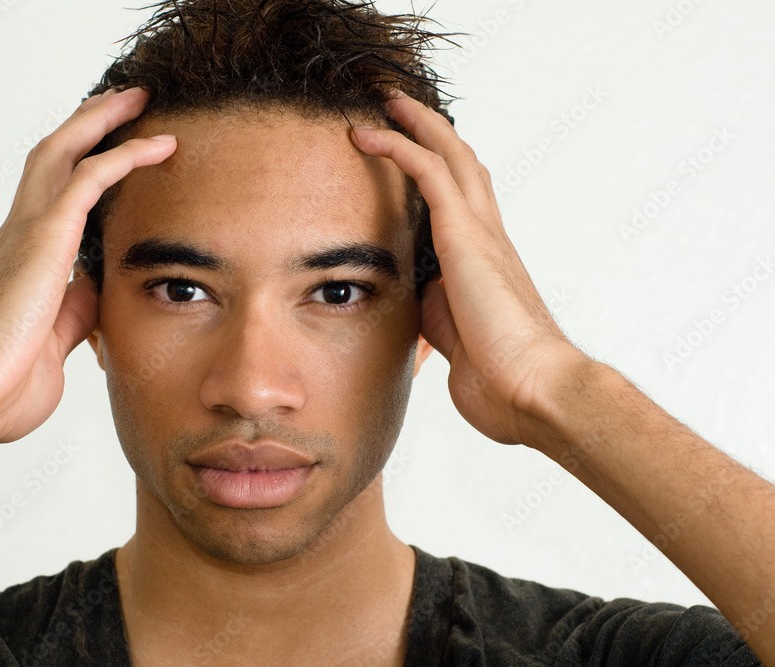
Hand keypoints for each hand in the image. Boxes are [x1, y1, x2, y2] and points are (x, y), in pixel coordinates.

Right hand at [0, 87, 176, 445]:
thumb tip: (96, 295)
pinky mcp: (44, 238)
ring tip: (139, 99)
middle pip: (53, 155)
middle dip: (89, 123)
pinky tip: (158, 145)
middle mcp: (21, 234)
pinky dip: (125, 155)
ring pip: (64, 150)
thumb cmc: (4, 386)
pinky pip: (90, 178)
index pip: (53, 193)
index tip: (115, 151)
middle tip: (126, 102)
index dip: (82, 165)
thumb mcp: (56, 341)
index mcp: (24, 259)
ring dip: (102, 119)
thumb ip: (76, 312)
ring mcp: (29, 231)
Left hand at [349, 92, 587, 444]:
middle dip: (429, 131)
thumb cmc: (499, 378)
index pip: (463, 199)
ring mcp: (480, 232)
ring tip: (385, 100)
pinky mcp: (466, 235)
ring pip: (450, 155)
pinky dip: (399, 147)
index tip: (409, 153)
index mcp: (484, 261)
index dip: (439, 170)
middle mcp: (487, 236)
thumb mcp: (452, 336)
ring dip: (416, 123)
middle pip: (462, 163)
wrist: (531, 391)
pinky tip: (370, 133)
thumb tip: (415, 304)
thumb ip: (434, 311)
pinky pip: (429, 173)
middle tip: (397, 107)